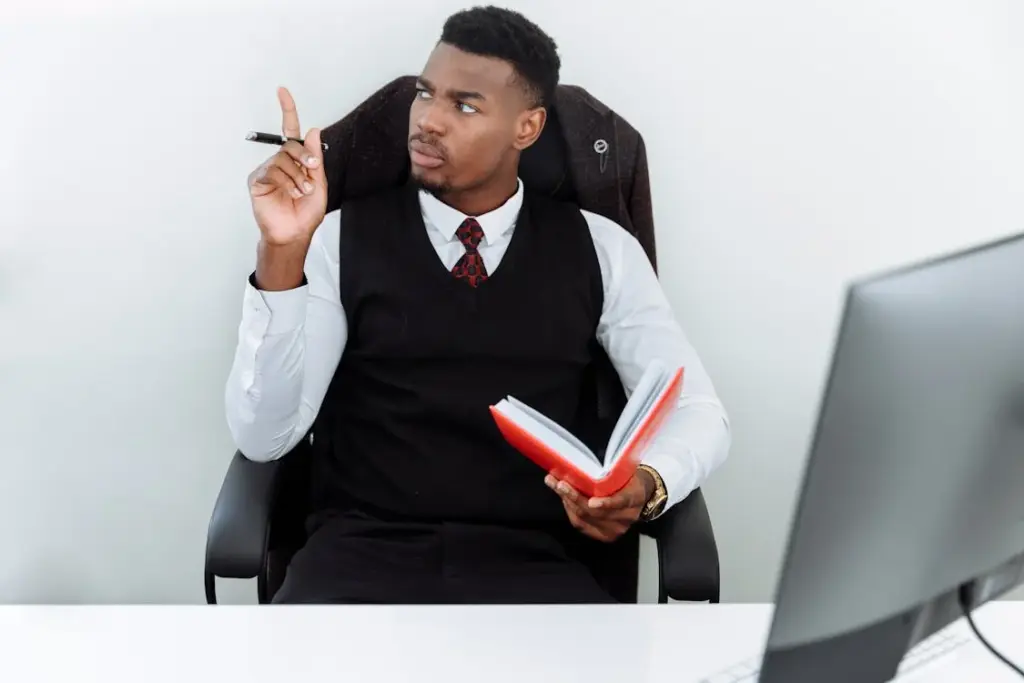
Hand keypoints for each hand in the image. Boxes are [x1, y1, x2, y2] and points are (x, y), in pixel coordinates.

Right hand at [247, 87, 327, 245]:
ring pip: (282, 158)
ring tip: (302, 192)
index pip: (290, 131)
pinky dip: (286, 181)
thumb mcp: (319, 183)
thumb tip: (312, 129)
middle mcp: (280, 162)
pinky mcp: (257, 180)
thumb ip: (315, 157)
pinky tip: (292, 193)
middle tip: (311, 169)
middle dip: (303, 155)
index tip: (282, 90)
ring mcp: (267, 170)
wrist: (294, 233)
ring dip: (297, 175)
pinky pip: (272, 170)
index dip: (287, 110)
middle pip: (290, 144)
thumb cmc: (306, 212)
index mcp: (296, 160)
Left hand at [545, 471, 654, 542]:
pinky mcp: (604, 537)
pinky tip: (563, 499)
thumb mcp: (626, 473)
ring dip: (567, 503)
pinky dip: (570, 511)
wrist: (641, 497)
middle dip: (574, 497)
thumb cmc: (629, 480)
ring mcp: (615, 530)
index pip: (620, 502)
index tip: (592, 502)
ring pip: (584, 519)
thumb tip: (582, 466)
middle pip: (595, 512)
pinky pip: (581, 525)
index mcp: (634, 498)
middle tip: (559, 483)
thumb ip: (611, 474)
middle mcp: (626, 518)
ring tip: (555, 487)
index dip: (606, 503)